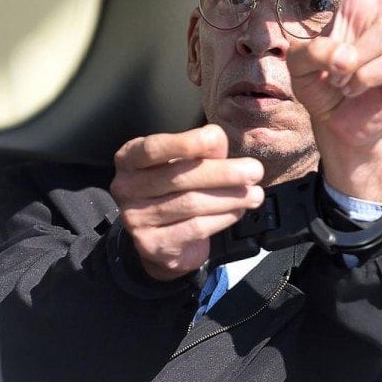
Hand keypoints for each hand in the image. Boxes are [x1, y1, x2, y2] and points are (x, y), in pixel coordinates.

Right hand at [109, 124, 263, 279]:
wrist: (162, 238)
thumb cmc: (175, 189)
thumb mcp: (185, 161)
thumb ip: (201, 148)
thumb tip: (217, 138)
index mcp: (130, 159)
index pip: (153, 148)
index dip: (184, 143)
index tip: (216, 137)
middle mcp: (126, 188)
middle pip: (179, 178)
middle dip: (224, 173)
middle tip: (254, 171)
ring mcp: (136, 219)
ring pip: (191, 204)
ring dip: (230, 198)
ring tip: (255, 194)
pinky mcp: (152, 244)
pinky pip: (195, 228)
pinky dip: (223, 218)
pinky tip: (237, 211)